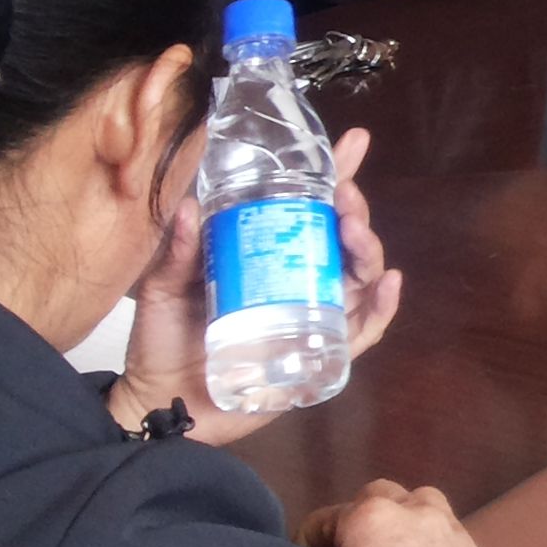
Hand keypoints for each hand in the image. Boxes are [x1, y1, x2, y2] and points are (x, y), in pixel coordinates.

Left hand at [113, 126, 401, 445]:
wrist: (159, 404)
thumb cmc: (163, 341)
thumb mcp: (164, 287)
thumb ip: (179, 251)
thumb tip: (188, 206)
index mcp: (267, 255)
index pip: (309, 208)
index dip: (336, 175)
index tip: (355, 142)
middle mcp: (299, 280)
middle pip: (343, 239)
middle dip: (354, 212)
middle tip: (346, 196)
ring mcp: (313, 316)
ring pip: (360, 278)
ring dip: (368, 250)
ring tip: (356, 232)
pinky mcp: (319, 354)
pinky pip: (362, 330)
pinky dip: (382, 308)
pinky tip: (388, 283)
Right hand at [297, 479, 487, 546]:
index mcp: (370, 517)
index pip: (320, 520)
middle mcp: (413, 508)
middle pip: (374, 499)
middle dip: (359, 525)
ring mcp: (450, 523)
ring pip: (418, 505)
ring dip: (401, 525)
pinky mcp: (475, 546)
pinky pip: (445, 531)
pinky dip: (430, 543)